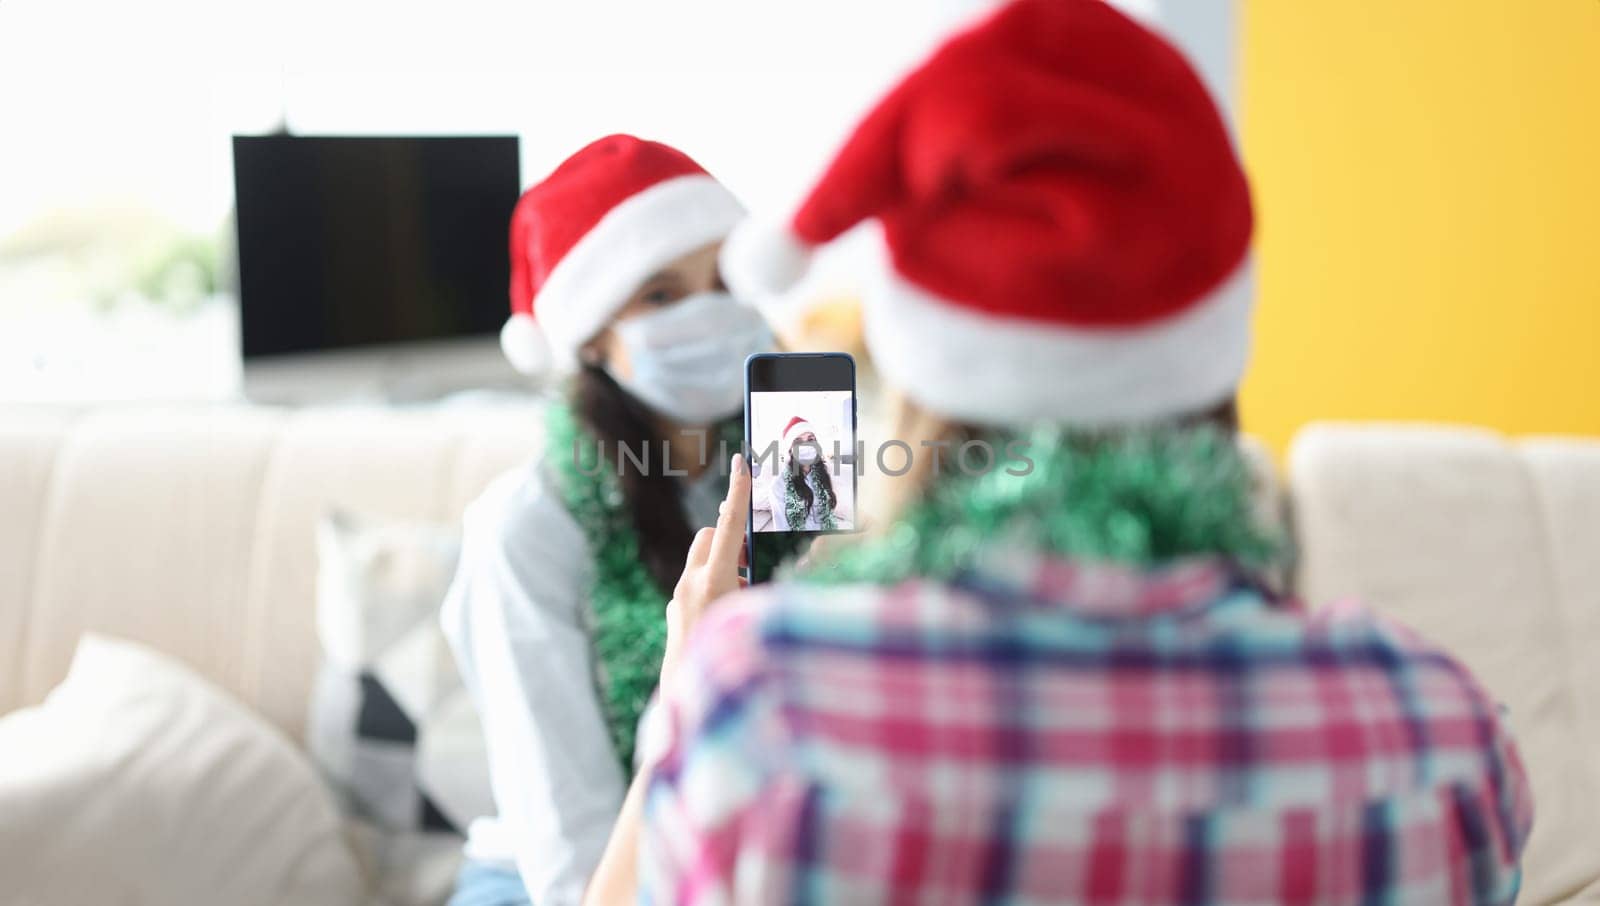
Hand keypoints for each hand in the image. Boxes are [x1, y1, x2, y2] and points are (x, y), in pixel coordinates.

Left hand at [660, 453, 749, 686]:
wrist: (688, 699)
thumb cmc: (734, 660)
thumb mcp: (760, 619)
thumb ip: (766, 589)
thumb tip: (767, 572)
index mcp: (717, 582)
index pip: (732, 525)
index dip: (739, 492)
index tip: (742, 461)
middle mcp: (691, 584)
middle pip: (711, 535)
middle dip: (731, 539)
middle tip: (751, 565)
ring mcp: (679, 598)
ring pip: (702, 559)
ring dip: (722, 564)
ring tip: (740, 598)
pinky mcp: (673, 611)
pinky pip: (694, 583)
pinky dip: (712, 586)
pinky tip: (723, 617)